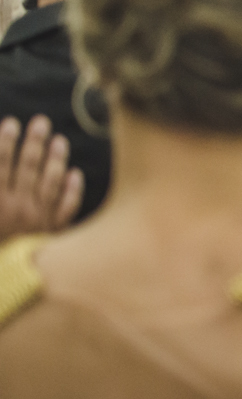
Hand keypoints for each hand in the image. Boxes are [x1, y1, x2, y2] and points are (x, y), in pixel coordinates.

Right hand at [0, 115, 83, 242]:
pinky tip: (76, 173)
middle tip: (41, 122)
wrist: (3, 277)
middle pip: (28, 168)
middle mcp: (17, 209)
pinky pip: (66, 208)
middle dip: (34, 142)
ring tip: (60, 140)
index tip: (11, 123)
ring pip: (50, 183)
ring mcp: (38, 220)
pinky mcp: (51, 231)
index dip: (5, 143)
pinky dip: (73, 190)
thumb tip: (0, 166)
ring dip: (55, 159)